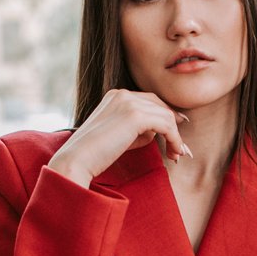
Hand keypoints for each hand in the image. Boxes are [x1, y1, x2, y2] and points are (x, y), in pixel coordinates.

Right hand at [48, 89, 190, 186]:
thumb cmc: (95, 154)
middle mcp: (122, 94)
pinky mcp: (135, 115)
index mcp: (116, 96)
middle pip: (160, 105)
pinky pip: (166, 124)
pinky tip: (174, 152)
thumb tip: (158, 132)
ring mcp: (128, 102)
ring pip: (166, 115)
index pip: (149, 101)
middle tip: (179, 149)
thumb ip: (138, 129)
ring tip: (176, 155)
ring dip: (175, 136)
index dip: (166, 117)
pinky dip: (174, 138)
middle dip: (173, 126)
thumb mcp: (119, 135)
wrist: (77, 160)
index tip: (175, 136)